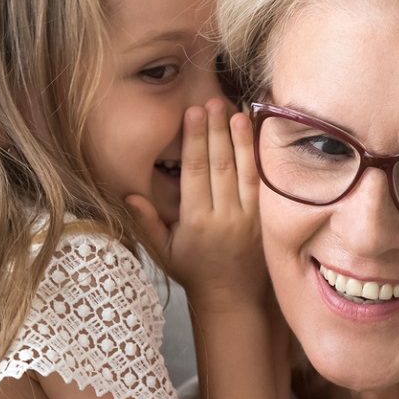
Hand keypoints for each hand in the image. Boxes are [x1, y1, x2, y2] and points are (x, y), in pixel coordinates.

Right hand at [126, 99, 266, 309]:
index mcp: (197, 221)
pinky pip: (264, 184)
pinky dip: (260, 158)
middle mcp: (225, 217)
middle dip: (215, 131)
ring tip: (236, 111)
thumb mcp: (163, 252)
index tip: (192, 114)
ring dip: (240, 139)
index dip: (194, 140)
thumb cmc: (194, 271)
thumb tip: (130, 195)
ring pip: (245, 171)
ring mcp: (251, 218)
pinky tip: (258, 137)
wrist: (233, 297)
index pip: (196, 172)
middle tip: (211, 101)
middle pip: (220, 165)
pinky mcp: (268, 219)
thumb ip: (147, 223)